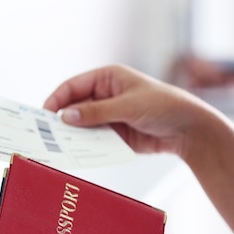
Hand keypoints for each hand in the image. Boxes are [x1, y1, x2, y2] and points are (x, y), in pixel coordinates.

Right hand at [46, 65, 233, 233]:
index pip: (73, 86)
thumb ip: (96, 112)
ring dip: (74, 136)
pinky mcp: (115, 135)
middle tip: (47, 135)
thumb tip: (65, 116)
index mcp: (107, 78)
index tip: (45, 115)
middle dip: (63, 120)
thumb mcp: (127, 106)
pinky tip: (78, 155)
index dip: (57, 99)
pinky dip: (86, 147)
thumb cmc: (163, 105)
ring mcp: (109, 116)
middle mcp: (105, 96)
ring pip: (83, 126)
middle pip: (75, 107)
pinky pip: (95, 140)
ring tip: (59, 148)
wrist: (189, 129)